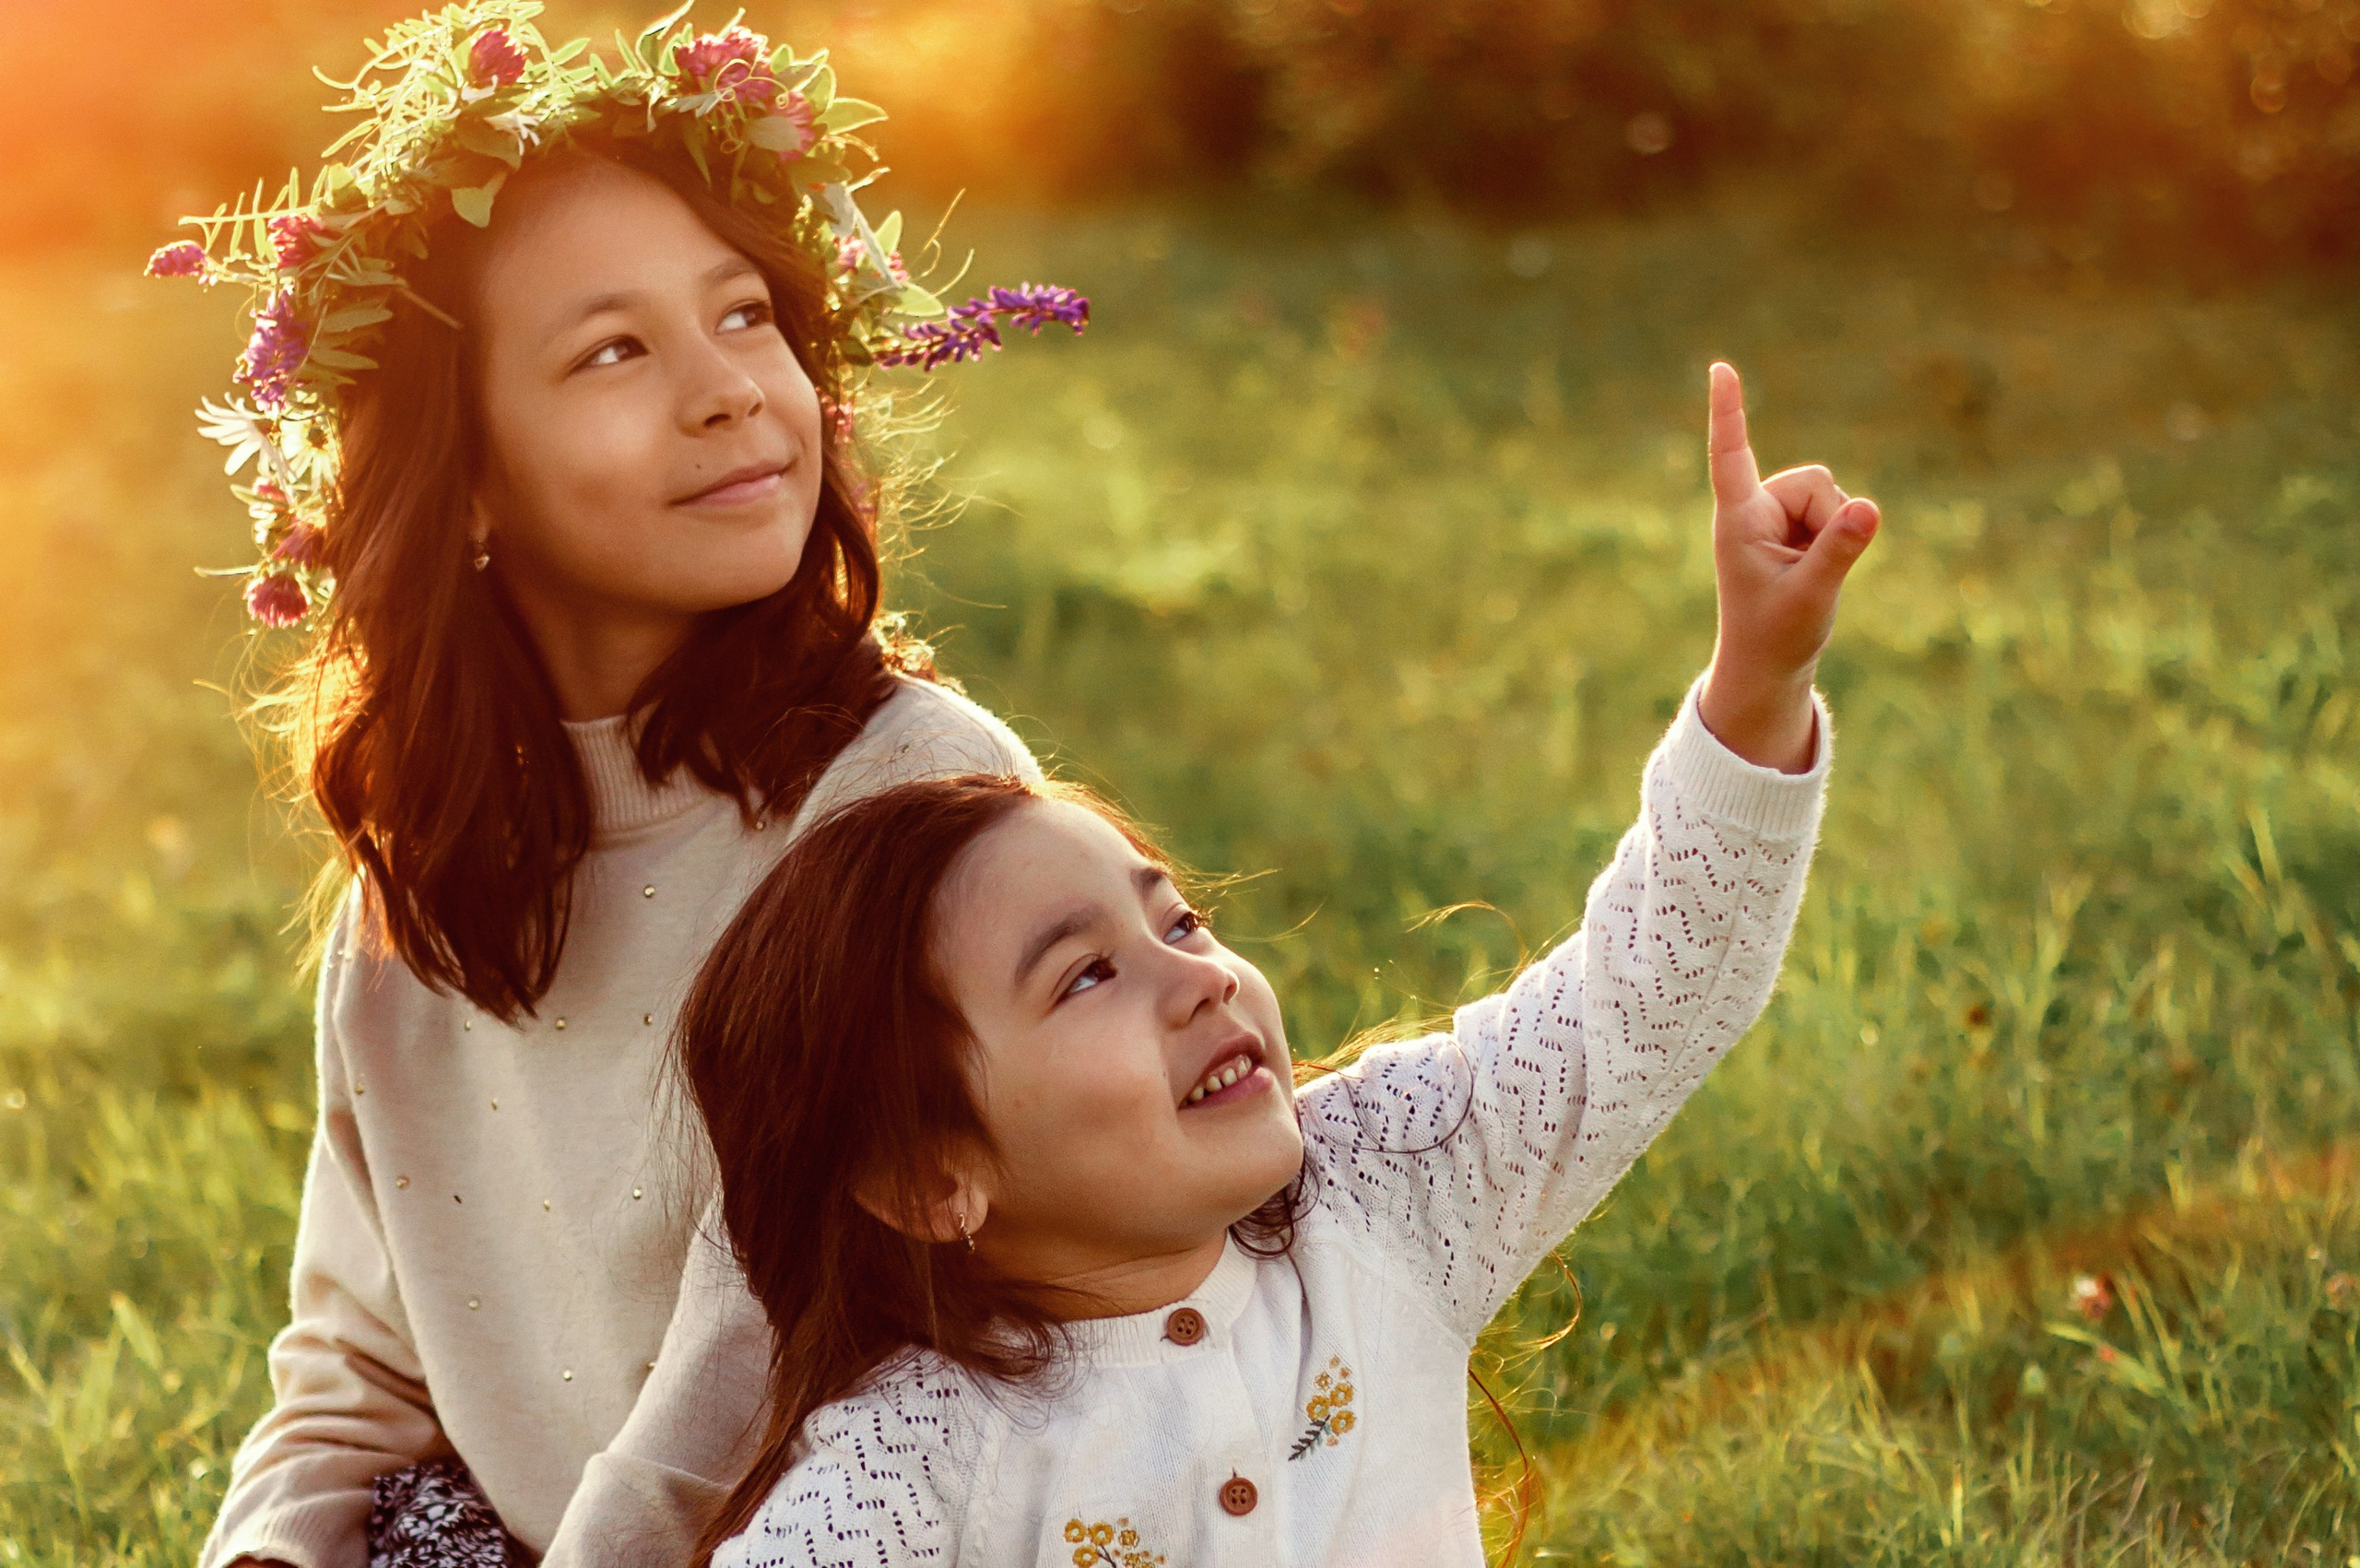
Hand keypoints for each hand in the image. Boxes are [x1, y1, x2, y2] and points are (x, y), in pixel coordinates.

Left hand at [1696, 361, 1878, 771]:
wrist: (1769, 665)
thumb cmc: (1777, 635)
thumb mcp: (1812, 595)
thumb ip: (1839, 551)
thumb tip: (1868, 508)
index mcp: (1739, 521)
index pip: (1731, 456)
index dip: (1729, 412)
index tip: (1720, 368)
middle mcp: (1754, 510)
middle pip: (1816, 480)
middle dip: (1829, 517)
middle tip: (1807, 571)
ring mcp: (1776, 516)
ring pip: (1832, 494)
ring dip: (1834, 530)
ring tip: (1807, 573)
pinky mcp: (1797, 526)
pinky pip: (1839, 511)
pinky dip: (1839, 536)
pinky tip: (1815, 568)